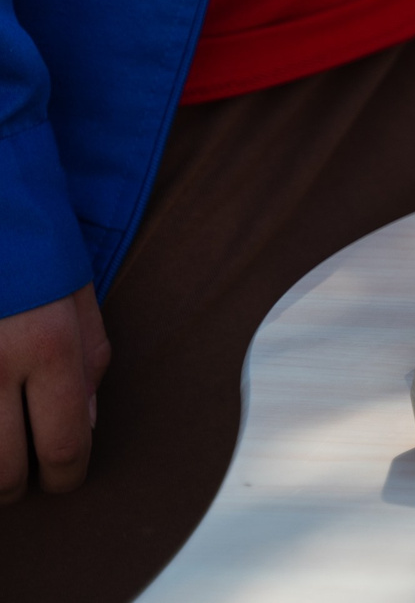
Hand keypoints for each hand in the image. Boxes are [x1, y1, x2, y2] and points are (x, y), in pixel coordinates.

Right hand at [0, 285, 109, 503]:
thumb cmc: (31, 244)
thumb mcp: (78, 293)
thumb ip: (88, 362)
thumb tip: (82, 427)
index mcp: (47, 347)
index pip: (62, 446)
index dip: (67, 478)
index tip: (66, 480)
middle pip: (3, 472)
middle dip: (19, 487)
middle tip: (25, 480)